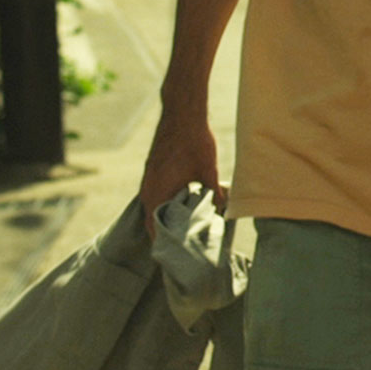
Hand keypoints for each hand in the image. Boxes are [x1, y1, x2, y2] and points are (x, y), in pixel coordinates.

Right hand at [138, 101, 223, 236]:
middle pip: (153, 220)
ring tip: (184, 228)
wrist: (181, 111)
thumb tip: (222, 210)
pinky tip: (182, 204)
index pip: (154, 229)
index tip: (173, 258)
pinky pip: (156, 193)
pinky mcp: (153, 169)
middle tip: (182, 246)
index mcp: (157, 192)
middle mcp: (148, 187)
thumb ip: (214, 193)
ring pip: (154, 206)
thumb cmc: (194, 140)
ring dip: (166, 217)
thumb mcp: (208, 170)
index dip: (163, 244)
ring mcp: (148, 178)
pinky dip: (165, 202)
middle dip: (166, 233)